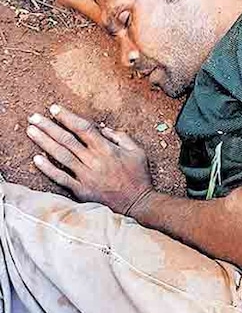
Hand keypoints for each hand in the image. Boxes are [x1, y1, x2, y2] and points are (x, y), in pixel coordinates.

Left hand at [26, 105, 153, 214]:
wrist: (139, 204)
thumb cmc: (139, 177)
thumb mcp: (138, 152)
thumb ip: (121, 137)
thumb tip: (102, 128)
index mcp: (107, 149)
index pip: (83, 128)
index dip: (68, 117)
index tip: (54, 109)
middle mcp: (94, 161)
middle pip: (67, 140)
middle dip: (49, 126)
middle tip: (34, 117)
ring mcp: (86, 176)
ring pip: (61, 155)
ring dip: (44, 142)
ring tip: (31, 130)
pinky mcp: (82, 190)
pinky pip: (61, 178)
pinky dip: (48, 168)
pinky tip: (36, 159)